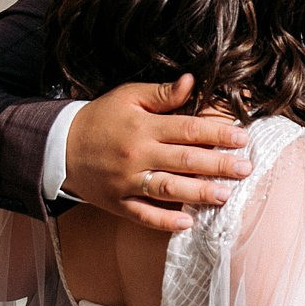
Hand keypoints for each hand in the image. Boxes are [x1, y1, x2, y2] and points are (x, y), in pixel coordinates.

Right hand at [64, 74, 250, 232]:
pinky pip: (143, 215)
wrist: (59, 146)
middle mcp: (137, 155)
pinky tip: (188, 223)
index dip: (217, 133)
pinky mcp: (117, 203)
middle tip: (246, 169)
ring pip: (168, 189)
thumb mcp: (128, 97)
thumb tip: (192, 82)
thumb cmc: (101, 118)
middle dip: (218, 165)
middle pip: (184, 161)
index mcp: (143, 127)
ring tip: (225, 195)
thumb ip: (161, 94)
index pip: (188, 128)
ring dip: (198, 194)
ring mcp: (126, 181)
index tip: (242, 138)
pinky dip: (165, 221)